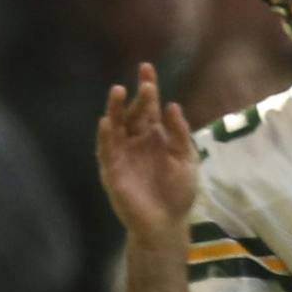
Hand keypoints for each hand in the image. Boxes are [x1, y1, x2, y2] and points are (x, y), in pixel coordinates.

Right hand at [97, 62, 198, 246]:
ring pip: (116, 126)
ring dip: (116, 109)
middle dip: (138, 97)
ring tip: (119, 92)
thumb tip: (172, 105)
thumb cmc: (178, 192)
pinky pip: (106, 149)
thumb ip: (180, 134)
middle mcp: (136, 141)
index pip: (149, 107)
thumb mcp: (186, 160)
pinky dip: (105, 136)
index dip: (148, 88)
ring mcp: (122, 153)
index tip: (147, 68)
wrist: (167, 222)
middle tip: (145, 83)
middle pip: (134, 113)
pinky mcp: (112, 169)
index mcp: (155, 136)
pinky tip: (107, 122)